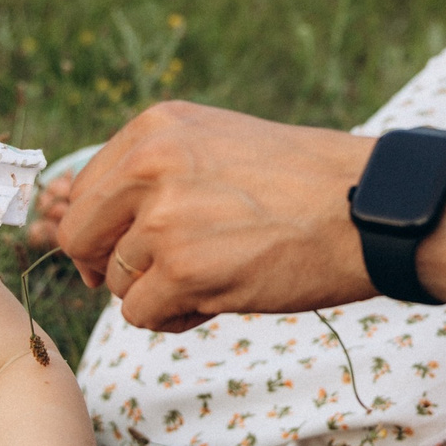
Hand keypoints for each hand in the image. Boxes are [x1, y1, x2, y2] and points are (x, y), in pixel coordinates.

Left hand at [57, 102, 376, 331]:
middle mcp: (150, 165)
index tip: (126, 247)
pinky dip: (176, 318)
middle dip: (108, 266)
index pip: (83, 191)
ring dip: (156, 293)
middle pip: (79, 238)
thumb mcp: (215, 143)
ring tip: (211, 278)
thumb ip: (153, 169)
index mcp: (154, 128)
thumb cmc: (300, 181)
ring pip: (117, 283)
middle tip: (151, 277)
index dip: (100, 231)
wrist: (366, 208)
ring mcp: (165, 220)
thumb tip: (85, 214)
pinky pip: (143, 315)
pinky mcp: (186, 272)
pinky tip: (217, 299)